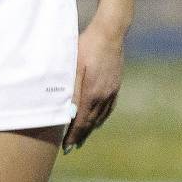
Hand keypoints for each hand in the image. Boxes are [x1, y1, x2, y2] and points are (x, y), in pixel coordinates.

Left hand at [64, 19, 124, 151]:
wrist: (110, 33)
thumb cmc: (85, 46)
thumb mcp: (73, 65)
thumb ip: (70, 88)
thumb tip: (66, 111)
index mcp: (91, 92)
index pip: (80, 121)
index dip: (73, 135)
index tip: (66, 147)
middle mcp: (103, 96)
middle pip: (91, 122)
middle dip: (80, 135)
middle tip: (71, 147)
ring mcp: (111, 91)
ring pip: (100, 116)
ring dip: (90, 128)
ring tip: (82, 137)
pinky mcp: (115, 85)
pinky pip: (108, 107)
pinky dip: (101, 117)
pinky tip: (98, 119)